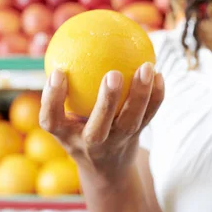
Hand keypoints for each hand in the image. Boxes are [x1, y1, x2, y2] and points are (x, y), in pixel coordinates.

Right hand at [39, 63, 163, 184]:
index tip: (58, 72)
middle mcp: (92, 144)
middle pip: (98, 129)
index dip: (52, 99)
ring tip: (146, 66)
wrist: (108, 168)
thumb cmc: (79, 130)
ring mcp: (117, 142)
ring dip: (140, 95)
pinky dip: (156, 96)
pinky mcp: (137, 137)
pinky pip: (149, 116)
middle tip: (112, 74)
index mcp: (67, 136)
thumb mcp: (65, 117)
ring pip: (131, 122)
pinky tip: (159, 74)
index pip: (52, 120)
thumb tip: (66, 43)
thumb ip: (64, 90)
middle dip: (106, 103)